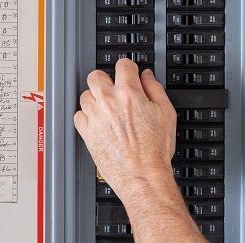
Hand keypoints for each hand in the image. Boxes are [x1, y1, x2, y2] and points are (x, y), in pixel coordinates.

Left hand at [74, 59, 176, 201]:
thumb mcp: (167, 113)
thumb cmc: (154, 151)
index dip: (128, 68)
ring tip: (106, 109)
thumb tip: (147, 77)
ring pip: (84, 95)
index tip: (129, 74)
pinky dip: (85, 116)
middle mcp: (108, 102)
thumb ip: (155, 89)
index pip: (123, 65)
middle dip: (105, 79)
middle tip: (112, 89)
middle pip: (95, 76)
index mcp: (129, 93)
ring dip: (94, 99)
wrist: (142, 176)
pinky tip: (97, 122)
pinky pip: (78, 116)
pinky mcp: (87, 133)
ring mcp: (95, 117)